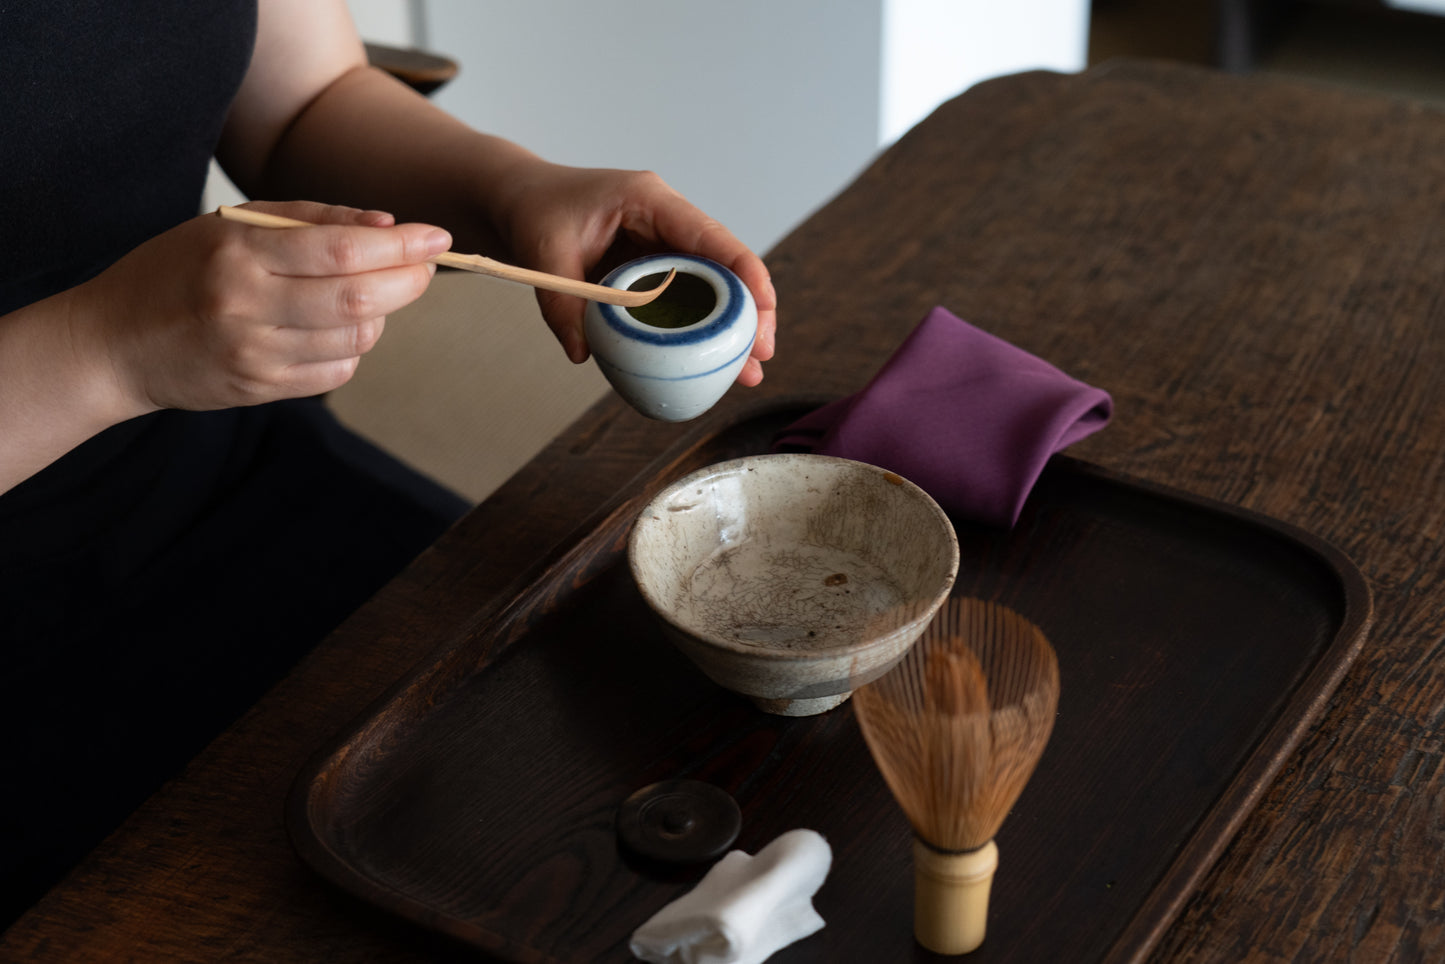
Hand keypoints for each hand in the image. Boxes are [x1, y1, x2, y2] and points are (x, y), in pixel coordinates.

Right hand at [67, 201, 450, 415]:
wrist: (115, 343)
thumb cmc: (178, 271)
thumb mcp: (229, 227)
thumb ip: (309, 220)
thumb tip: (385, 224)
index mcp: (239, 254)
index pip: (341, 250)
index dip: (400, 245)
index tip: (437, 236)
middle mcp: (246, 306)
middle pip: (358, 298)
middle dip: (407, 282)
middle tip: (423, 268)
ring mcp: (254, 354)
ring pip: (354, 340)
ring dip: (380, 316)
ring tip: (369, 296)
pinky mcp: (259, 389)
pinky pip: (335, 373)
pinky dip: (353, 350)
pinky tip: (337, 330)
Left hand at [489, 162, 777, 384]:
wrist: (520, 201)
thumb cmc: (535, 211)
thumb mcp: (542, 253)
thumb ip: (562, 304)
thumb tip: (584, 354)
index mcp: (649, 202)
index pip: (710, 236)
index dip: (745, 271)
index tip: (765, 308)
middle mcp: (667, 222)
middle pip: (724, 266)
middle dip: (750, 312)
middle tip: (761, 356)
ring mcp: (663, 247)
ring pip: (711, 289)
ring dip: (730, 330)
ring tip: (748, 373)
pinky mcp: (653, 271)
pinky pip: (685, 302)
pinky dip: (698, 332)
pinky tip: (711, 366)